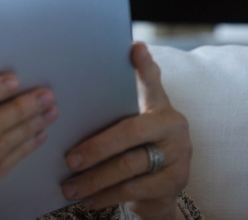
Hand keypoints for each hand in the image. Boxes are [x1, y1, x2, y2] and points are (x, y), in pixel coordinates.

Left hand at [60, 42, 190, 219]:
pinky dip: (106, 195)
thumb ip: (111, 110)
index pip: (152, 83)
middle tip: (69, 159)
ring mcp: (179, 154)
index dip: (145, 66)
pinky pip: (135, 189)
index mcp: (159, 105)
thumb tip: (68, 94)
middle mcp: (174, 125)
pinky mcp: (177, 181)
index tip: (135, 48)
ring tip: (69, 186)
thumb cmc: (133, 149)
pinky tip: (88, 200)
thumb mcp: (128, 126)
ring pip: (129, 165)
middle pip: (131, 132)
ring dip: (94, 179)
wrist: (159, 190)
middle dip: (96, 147)